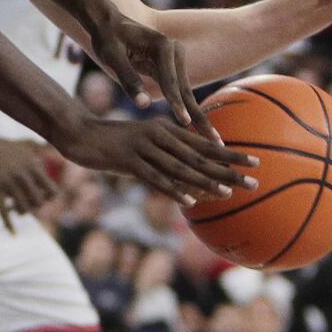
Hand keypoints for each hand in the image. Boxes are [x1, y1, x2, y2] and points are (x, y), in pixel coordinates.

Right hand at [0, 137, 57, 230]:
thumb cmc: (5, 146)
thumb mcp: (26, 146)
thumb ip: (42, 151)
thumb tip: (57, 156)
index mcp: (33, 166)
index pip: (52, 190)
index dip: (50, 198)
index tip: (42, 197)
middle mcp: (23, 175)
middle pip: (38, 202)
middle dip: (36, 207)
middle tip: (28, 204)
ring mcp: (8, 182)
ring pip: (23, 208)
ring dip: (22, 212)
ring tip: (17, 210)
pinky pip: (2, 210)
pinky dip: (8, 224)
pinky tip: (13, 234)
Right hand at [54, 115, 255, 205]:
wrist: (77, 132)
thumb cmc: (110, 141)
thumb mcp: (140, 145)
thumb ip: (162, 156)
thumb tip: (184, 175)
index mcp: (165, 130)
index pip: (203, 144)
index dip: (229, 154)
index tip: (254, 162)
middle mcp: (159, 136)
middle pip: (199, 156)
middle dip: (228, 169)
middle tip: (254, 181)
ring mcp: (144, 147)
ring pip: (180, 167)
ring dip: (206, 181)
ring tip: (228, 193)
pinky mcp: (128, 159)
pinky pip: (155, 177)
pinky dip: (173, 189)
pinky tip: (189, 200)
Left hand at [88, 13, 215, 136]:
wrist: (108, 22)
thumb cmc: (107, 38)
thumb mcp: (112, 58)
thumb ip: (129, 80)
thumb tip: (144, 106)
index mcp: (162, 46)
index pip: (170, 81)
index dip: (176, 103)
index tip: (185, 124)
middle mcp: (174, 50)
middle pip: (186, 89)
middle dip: (198, 116)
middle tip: (214, 141)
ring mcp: (176, 59)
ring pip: (185, 93)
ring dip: (197, 117)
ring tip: (213, 142)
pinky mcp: (172, 67)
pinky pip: (178, 91)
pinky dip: (186, 110)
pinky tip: (197, 128)